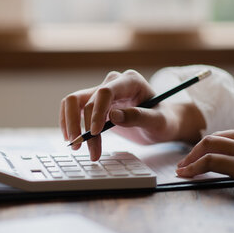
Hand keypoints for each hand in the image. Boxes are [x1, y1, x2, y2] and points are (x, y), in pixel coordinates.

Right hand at [59, 70, 204, 160]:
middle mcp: (113, 82)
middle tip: (88, 151)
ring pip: (74, 102)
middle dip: (85, 128)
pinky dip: (69, 123)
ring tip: (76, 146)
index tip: (95, 133)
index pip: (105, 92)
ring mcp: (102, 92)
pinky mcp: (95, 103)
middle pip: (88, 100)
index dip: (97, 112)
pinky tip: (72, 138)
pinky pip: (74, 109)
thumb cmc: (164, 120)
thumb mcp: (158, 121)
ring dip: (71, 124)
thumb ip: (138, 117)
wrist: (162, 122)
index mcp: (131, 81)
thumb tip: (113, 116)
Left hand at [176, 122, 233, 209]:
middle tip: (186, 160)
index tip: (207, 152)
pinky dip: (193, 167)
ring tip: (181, 168)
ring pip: (208, 145)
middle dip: (197, 148)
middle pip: (216, 137)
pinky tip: (185, 174)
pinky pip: (209, 162)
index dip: (217, 144)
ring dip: (190, 157)